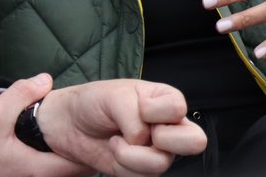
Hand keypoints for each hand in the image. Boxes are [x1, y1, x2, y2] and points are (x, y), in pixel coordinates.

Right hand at [0, 74, 88, 176]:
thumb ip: (21, 94)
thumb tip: (47, 79)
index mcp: (38, 170)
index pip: (81, 165)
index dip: (94, 147)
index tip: (99, 127)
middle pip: (76, 169)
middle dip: (87, 149)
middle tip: (95, 126)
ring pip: (62, 170)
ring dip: (72, 153)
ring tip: (81, 130)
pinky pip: (49, 169)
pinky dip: (58, 156)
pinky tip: (56, 138)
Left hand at [40, 79, 207, 175]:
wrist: (70, 125)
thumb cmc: (95, 102)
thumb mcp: (115, 95)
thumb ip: (134, 113)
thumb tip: (143, 139)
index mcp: (166, 99)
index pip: (179, 108)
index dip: (155, 112)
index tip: (137, 107)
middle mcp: (169, 125)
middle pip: (195, 141)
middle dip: (162, 141)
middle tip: (142, 133)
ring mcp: (157, 150)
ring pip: (162, 164)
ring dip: (131, 155)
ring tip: (117, 141)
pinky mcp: (141, 170)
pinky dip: (123, 167)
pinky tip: (115, 152)